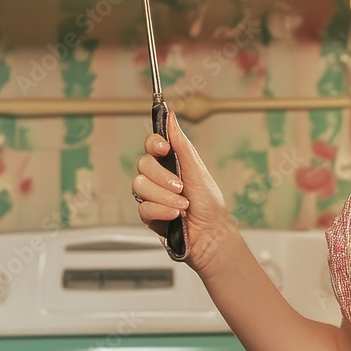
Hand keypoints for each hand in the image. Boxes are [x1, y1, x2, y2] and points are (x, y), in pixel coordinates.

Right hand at [133, 111, 231, 272]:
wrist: (211, 234)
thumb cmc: (209, 203)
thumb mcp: (197, 170)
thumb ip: (181, 144)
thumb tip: (172, 116)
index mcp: (171, 163)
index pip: (151, 145)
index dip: (154, 143)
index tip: (164, 148)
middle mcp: (159, 178)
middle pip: (142, 164)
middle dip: (163, 177)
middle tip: (181, 187)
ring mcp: (152, 196)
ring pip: (140, 186)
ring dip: (165, 197)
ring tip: (183, 205)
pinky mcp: (148, 215)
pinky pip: (143, 207)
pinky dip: (162, 211)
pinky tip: (175, 216)